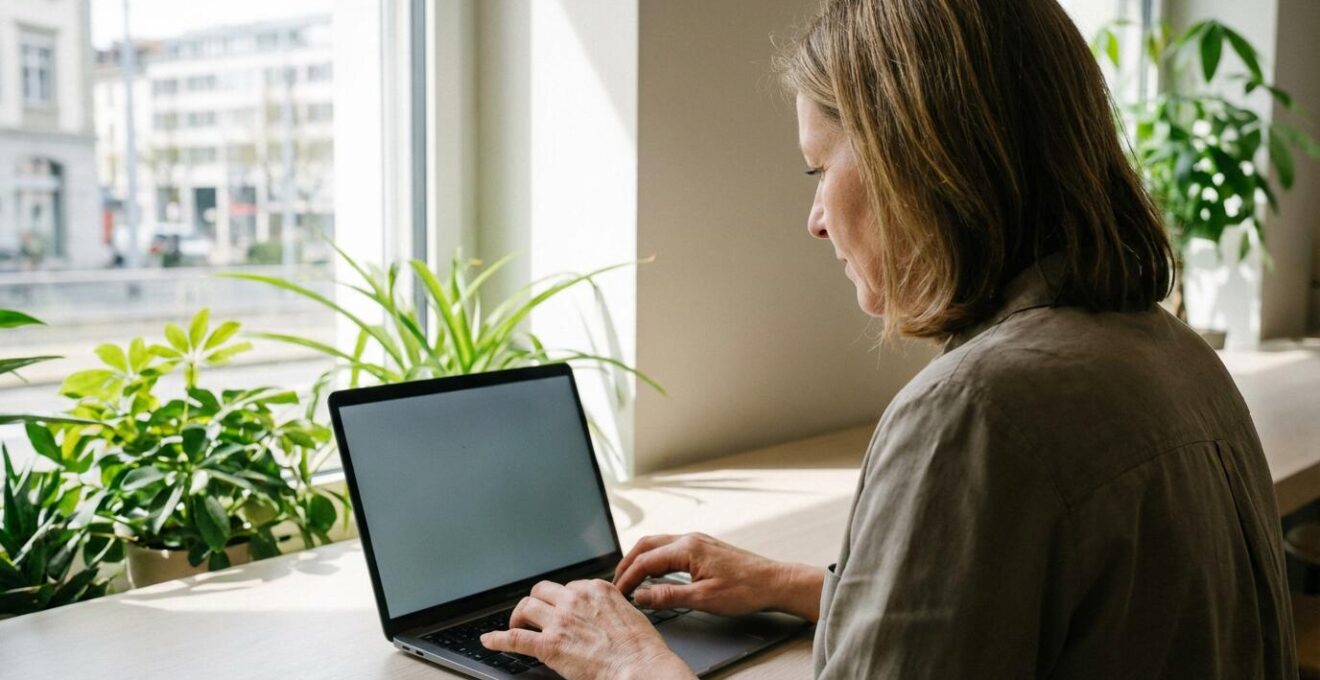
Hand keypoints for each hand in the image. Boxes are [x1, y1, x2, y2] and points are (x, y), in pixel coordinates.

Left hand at [480, 579, 694, 679]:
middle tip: (534, 616)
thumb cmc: (640, 648)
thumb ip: (609, 607)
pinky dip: (498, 638)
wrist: (640, 668)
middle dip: (536, 603)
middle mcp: (575, 599)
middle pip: (541, 591)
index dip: (561, 600)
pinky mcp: (549, 645)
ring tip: (516, 626)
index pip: (567, 586)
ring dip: (518, 617)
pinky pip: (515, 637)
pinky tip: (489, 640)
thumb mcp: (628, 613)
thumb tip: (602, 612)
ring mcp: (560, 621)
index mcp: (595, 589)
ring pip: (526, 608)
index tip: (559, 609)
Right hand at [613, 532, 823, 620]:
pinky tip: (654, 571)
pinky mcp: (704, 547)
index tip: (618, 592)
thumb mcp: (704, 598)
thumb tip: (641, 596)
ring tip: (630, 577)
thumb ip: (668, 596)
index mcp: (687, 548)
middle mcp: (690, 539)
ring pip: (658, 544)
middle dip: (628, 563)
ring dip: (640, 559)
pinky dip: (655, 558)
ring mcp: (698, 541)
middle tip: (616, 583)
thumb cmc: (745, 589)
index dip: (628, 577)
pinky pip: (670, 547)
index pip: (646, 561)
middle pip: (647, 545)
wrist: (774, 582)